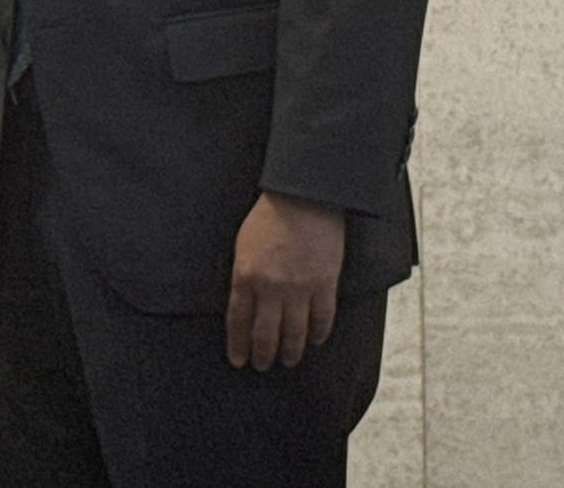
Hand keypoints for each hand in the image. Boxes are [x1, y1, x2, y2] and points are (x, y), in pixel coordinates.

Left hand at [225, 191, 345, 371]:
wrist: (303, 196)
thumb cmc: (269, 216)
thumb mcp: (243, 245)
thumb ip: (243, 276)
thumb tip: (243, 303)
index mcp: (246, 275)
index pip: (238, 321)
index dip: (238, 345)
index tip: (238, 360)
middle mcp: (271, 287)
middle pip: (265, 334)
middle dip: (262, 355)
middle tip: (261, 366)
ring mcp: (300, 288)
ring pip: (294, 333)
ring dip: (290, 352)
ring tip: (287, 361)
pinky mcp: (325, 284)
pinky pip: (323, 319)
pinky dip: (319, 334)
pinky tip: (315, 341)